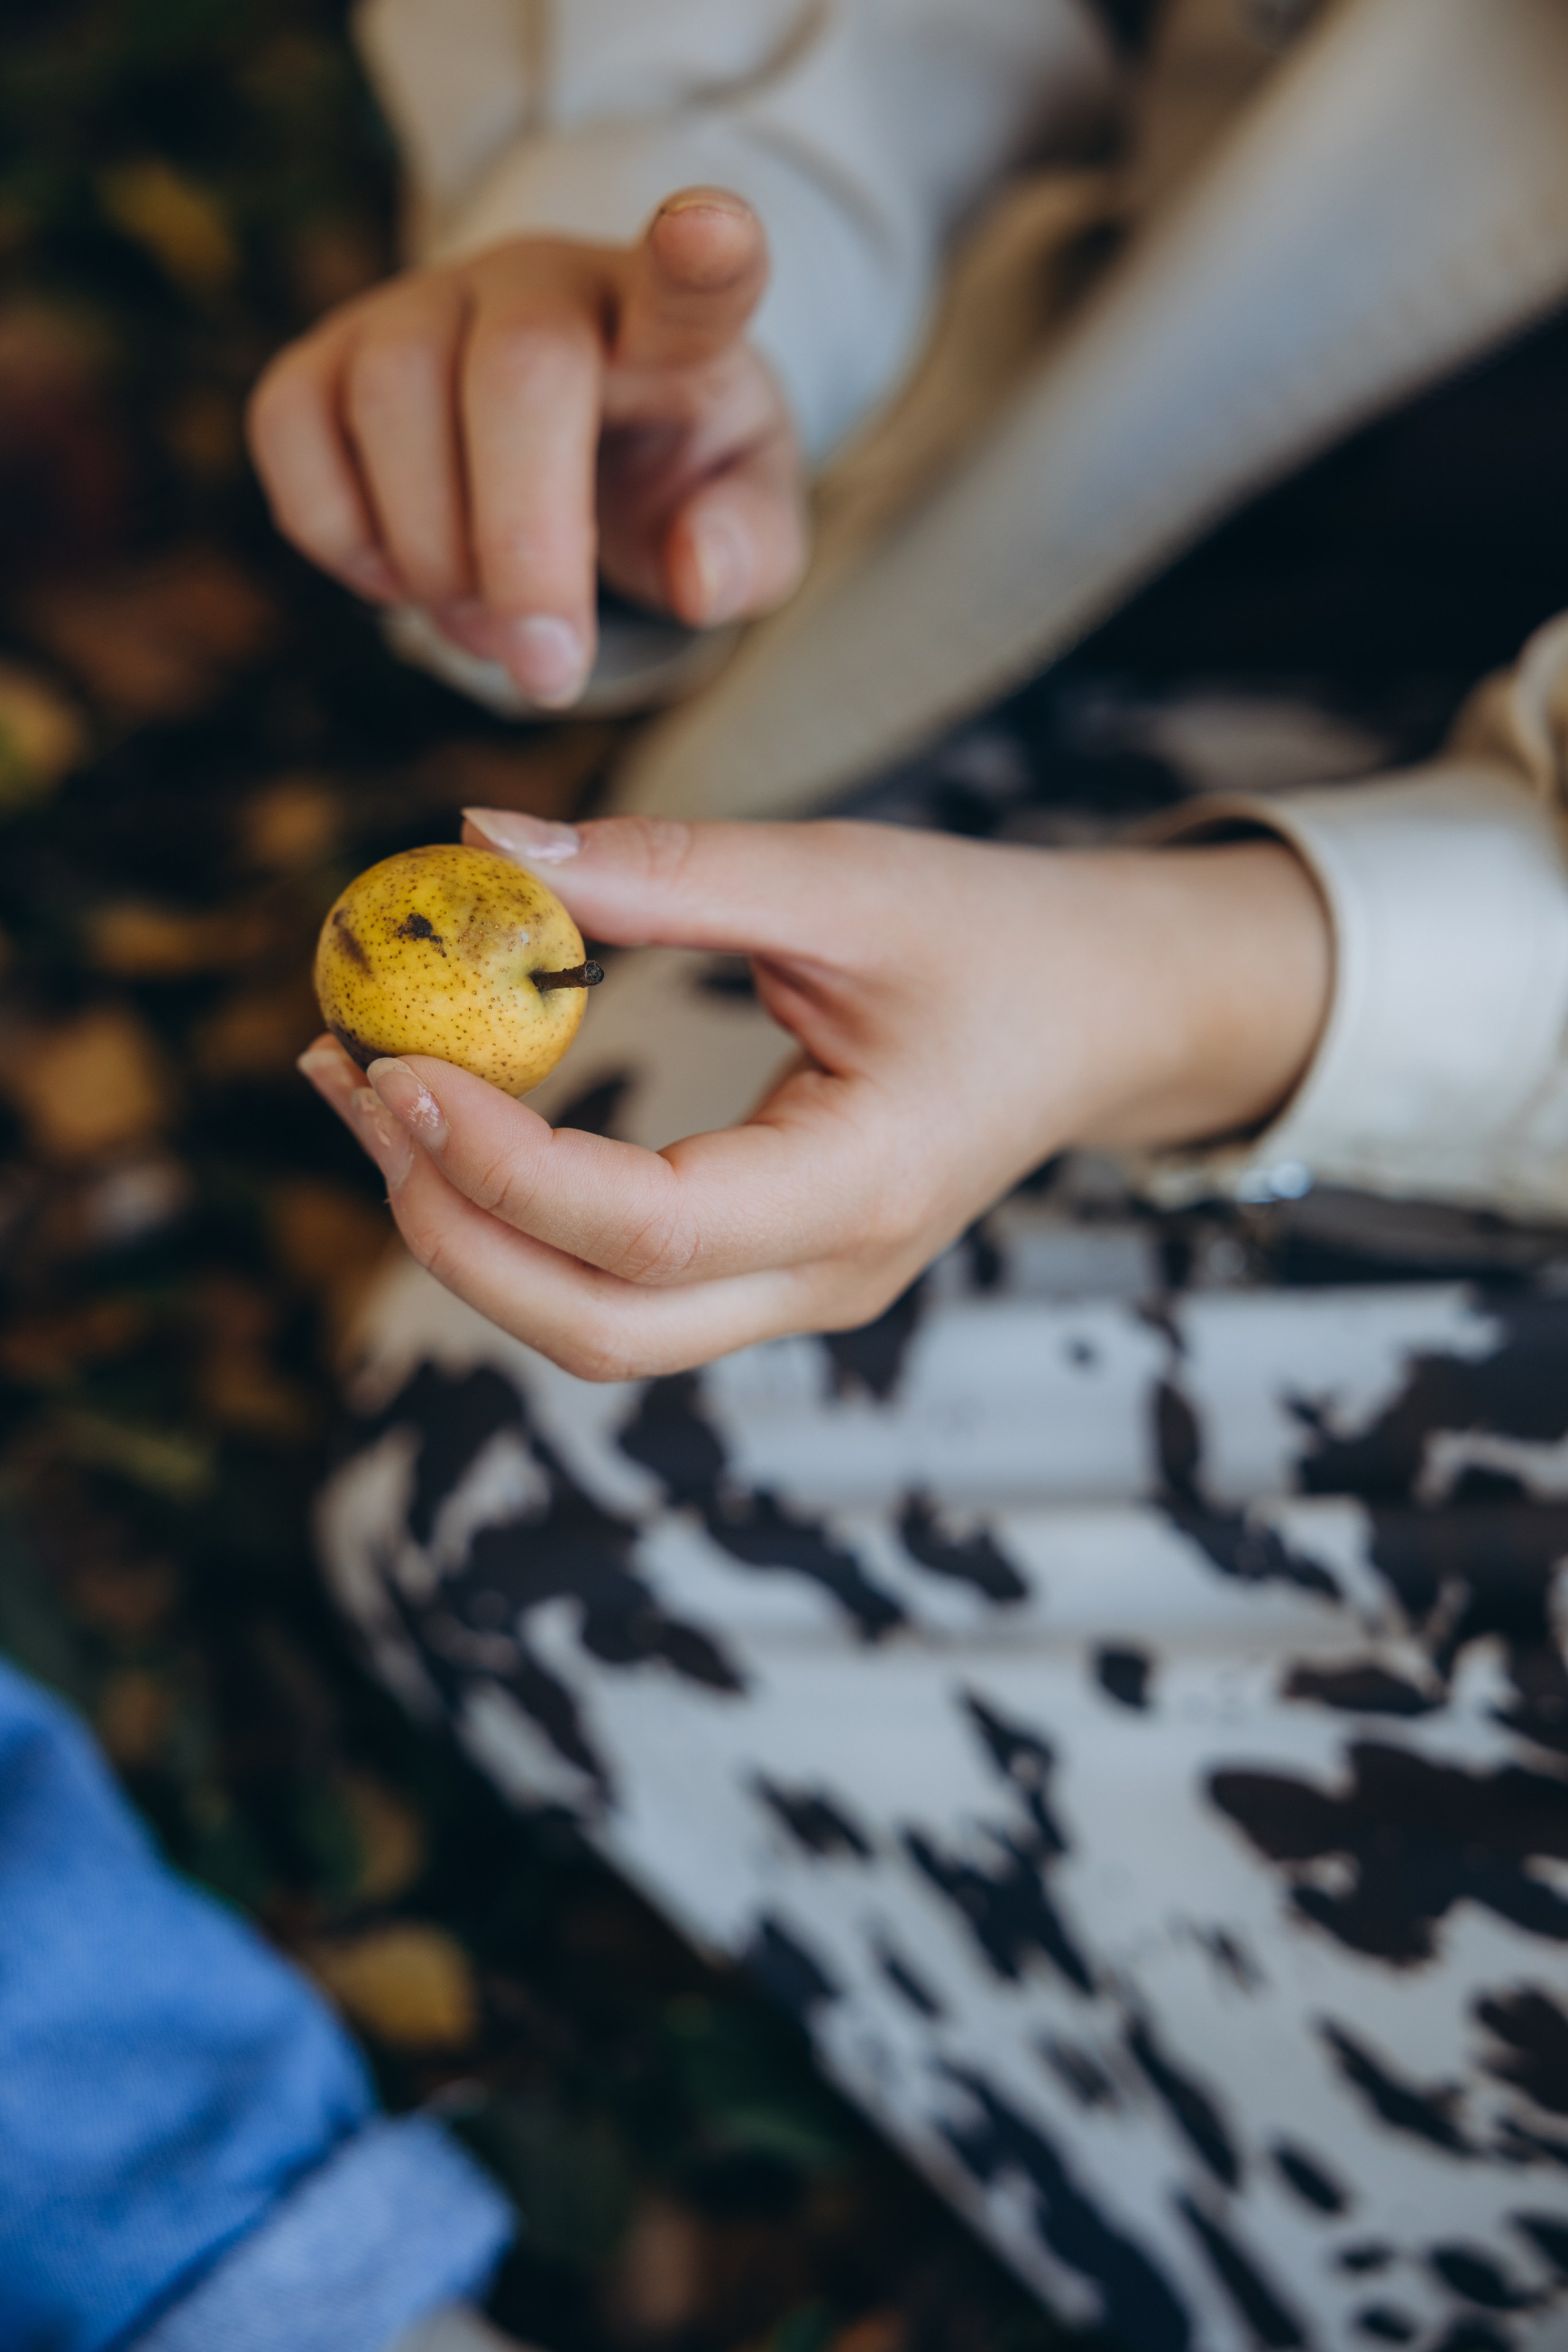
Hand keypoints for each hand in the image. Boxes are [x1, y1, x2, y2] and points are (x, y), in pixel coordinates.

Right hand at [246, 193, 806, 707]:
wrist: (578, 442)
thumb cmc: (670, 474)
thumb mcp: (742, 526)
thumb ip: (747, 552)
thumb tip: (697, 577)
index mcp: (667, 323)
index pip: (691, 278)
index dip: (702, 258)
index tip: (710, 231)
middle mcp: (540, 282)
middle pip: (515, 372)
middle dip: (521, 545)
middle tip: (547, 672)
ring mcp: (421, 302)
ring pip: (391, 401)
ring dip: (434, 558)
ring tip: (489, 636)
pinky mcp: (329, 349)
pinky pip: (291, 428)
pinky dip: (340, 535)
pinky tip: (401, 578)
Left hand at [297, 812, 1330, 1380]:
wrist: (1110, 1016)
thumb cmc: (997, 939)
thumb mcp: (842, 879)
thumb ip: (663, 870)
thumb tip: (477, 840)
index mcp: (864, 1189)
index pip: (643, 1230)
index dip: (496, 1159)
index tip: (392, 1053)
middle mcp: (829, 1276)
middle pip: (593, 1326)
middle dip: (444, 1218)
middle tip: (351, 1072)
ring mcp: (800, 1293)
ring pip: (592, 1324)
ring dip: (462, 1226)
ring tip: (370, 1084)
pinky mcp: (771, 1273)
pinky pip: (615, 1286)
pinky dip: (515, 1218)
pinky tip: (455, 1114)